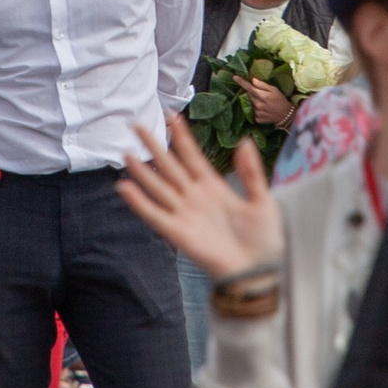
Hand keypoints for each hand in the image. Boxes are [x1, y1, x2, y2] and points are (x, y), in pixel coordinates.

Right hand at [118, 115, 282, 280]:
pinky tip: (124, 187)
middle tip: (137, 125)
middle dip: (155, 146)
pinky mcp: (178, 233)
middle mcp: (195, 197)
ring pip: (158, 187)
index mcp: (214, 187)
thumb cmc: (263, 239)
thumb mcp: (263, 200)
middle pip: (170, 167)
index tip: (171, 116)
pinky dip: (139, 203)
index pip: (193, 156)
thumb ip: (251, 172)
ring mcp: (185, 214)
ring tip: (126, 153)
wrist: (258, 271)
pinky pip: (155, 215)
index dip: (182, 137)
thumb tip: (244, 141)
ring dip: (142, 172)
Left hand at [244, 75, 293, 129]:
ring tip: (263, 103)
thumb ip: (262, 85)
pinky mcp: (257, 119)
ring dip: (254, 102)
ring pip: (250, 104)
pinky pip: (252, 112)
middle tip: (260, 94)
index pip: (249, 88)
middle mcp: (257, 105)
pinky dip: (256, 110)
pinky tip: (263, 110)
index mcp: (262, 96)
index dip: (241, 82)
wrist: (285, 115)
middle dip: (251, 93)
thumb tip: (253, 80)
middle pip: (248, 95)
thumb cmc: (280, 100)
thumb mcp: (274, 89)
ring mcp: (256, 113)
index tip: (234, 77)